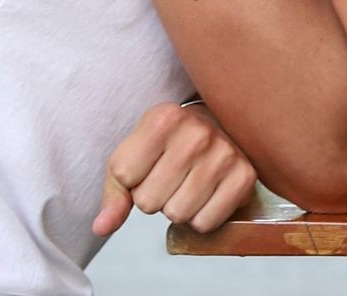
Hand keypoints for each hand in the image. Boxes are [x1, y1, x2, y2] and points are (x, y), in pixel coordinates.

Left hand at [93, 102, 256, 236]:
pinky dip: (202, 217)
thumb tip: (101, 228)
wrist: (220, 125)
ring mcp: (225, 154)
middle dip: (155, 197)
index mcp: (164, 118)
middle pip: (150, 203)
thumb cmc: (170, 143)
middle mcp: (198, 132)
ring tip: (189, 183)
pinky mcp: (245, 176)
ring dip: (178, 208)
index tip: (150, 164)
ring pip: (177, 215)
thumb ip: (115, 191)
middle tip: (172, 176)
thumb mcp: (135, 154)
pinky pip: (205, 223)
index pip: (125, 177)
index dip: (133, 180)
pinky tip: (207, 194)